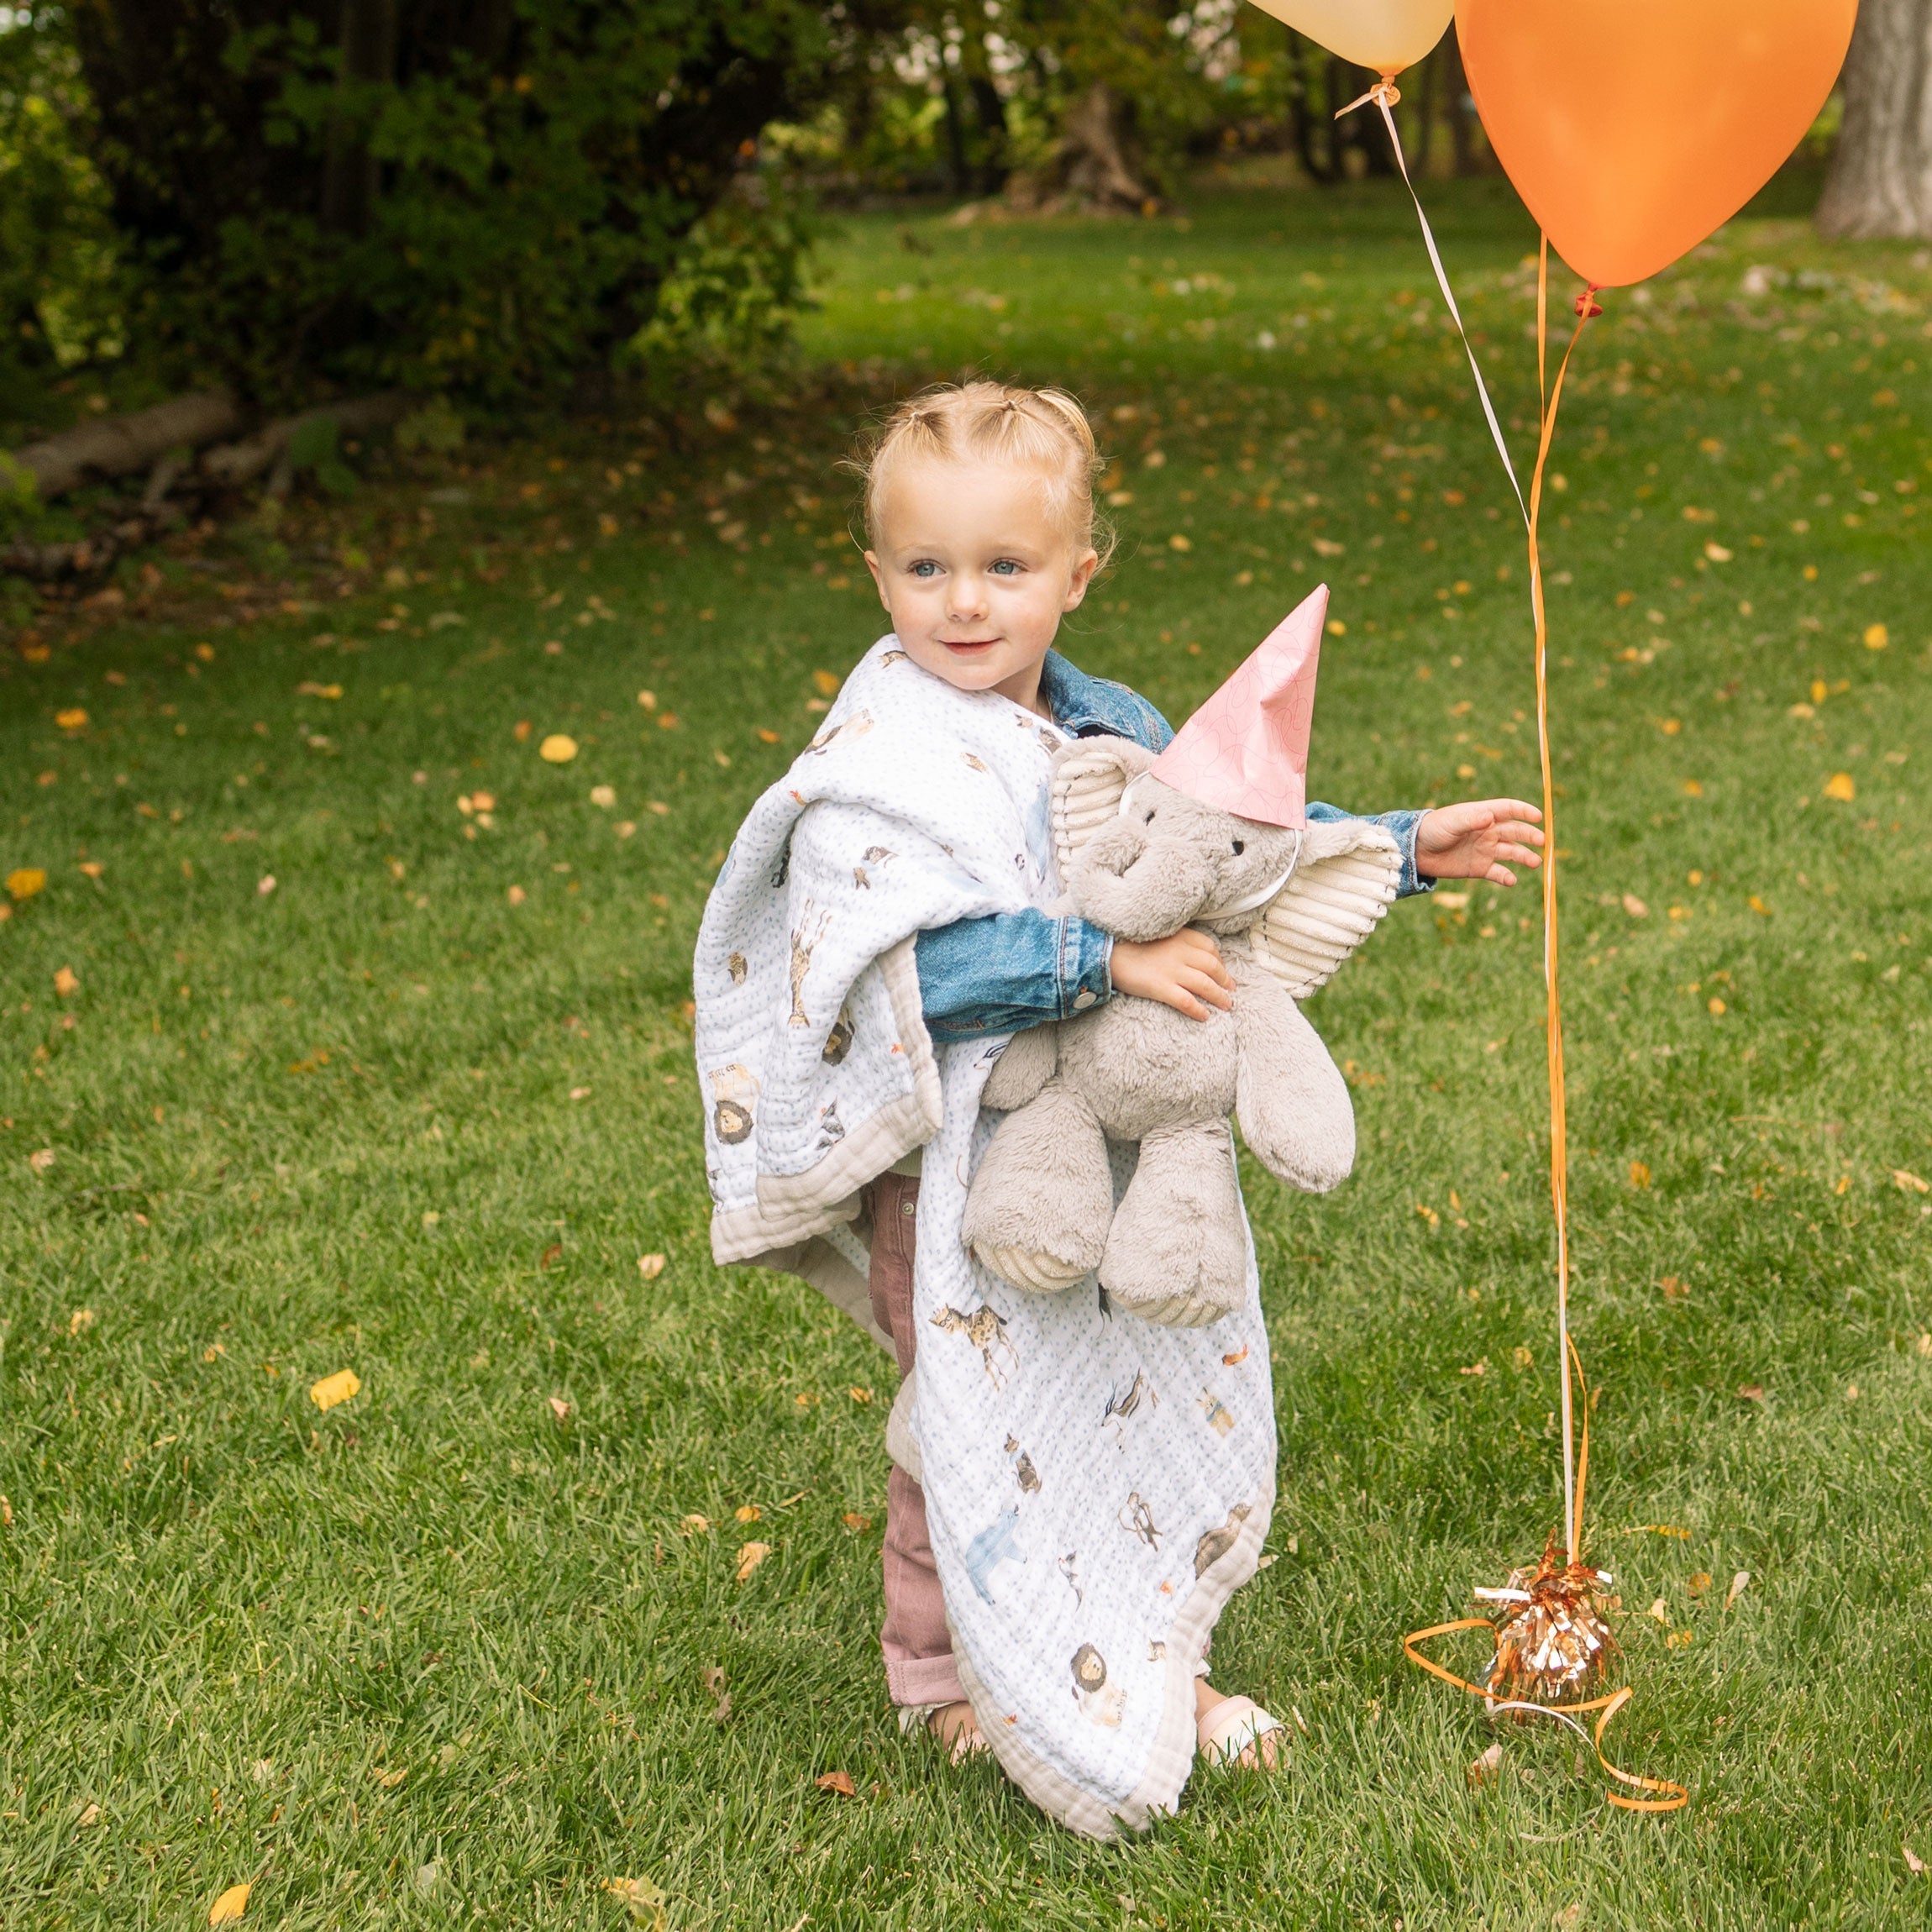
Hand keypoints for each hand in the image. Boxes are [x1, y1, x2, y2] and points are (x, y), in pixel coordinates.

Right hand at [1109, 929, 1233, 1021]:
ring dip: (1219, 996)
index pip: (1209, 947)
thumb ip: (1175, 941)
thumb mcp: (1157, 934)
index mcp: (1180, 936)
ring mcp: (1172, 971)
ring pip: (1205, 985)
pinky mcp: (1161, 987)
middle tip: (1231, 989)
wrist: (1106, 951)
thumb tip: (1189, 955)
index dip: (1220, 960)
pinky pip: (1186, 1001)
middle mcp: (1180, 952)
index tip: (1221, 969)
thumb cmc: (1128, 943)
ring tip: (1226, 1005)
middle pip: (1212, 966)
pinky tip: (1205, 1016)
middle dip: (1225, 980)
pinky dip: (1198, 1010)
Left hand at [1415, 798, 1544, 887]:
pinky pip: (1498, 872)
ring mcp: (1485, 850)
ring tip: (1535, 863)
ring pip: (1512, 852)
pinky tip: (1511, 880)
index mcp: (1482, 815)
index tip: (1539, 816)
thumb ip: (1471, 820)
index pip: (1508, 809)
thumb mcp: (1451, 822)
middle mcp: (1488, 832)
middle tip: (1542, 841)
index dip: (1524, 811)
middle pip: (1515, 831)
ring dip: (1524, 857)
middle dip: (1530, 836)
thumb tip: (1490, 816)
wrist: (1416, 851)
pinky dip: (1506, 877)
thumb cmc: (1433, 830)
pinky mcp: (1479, 867)